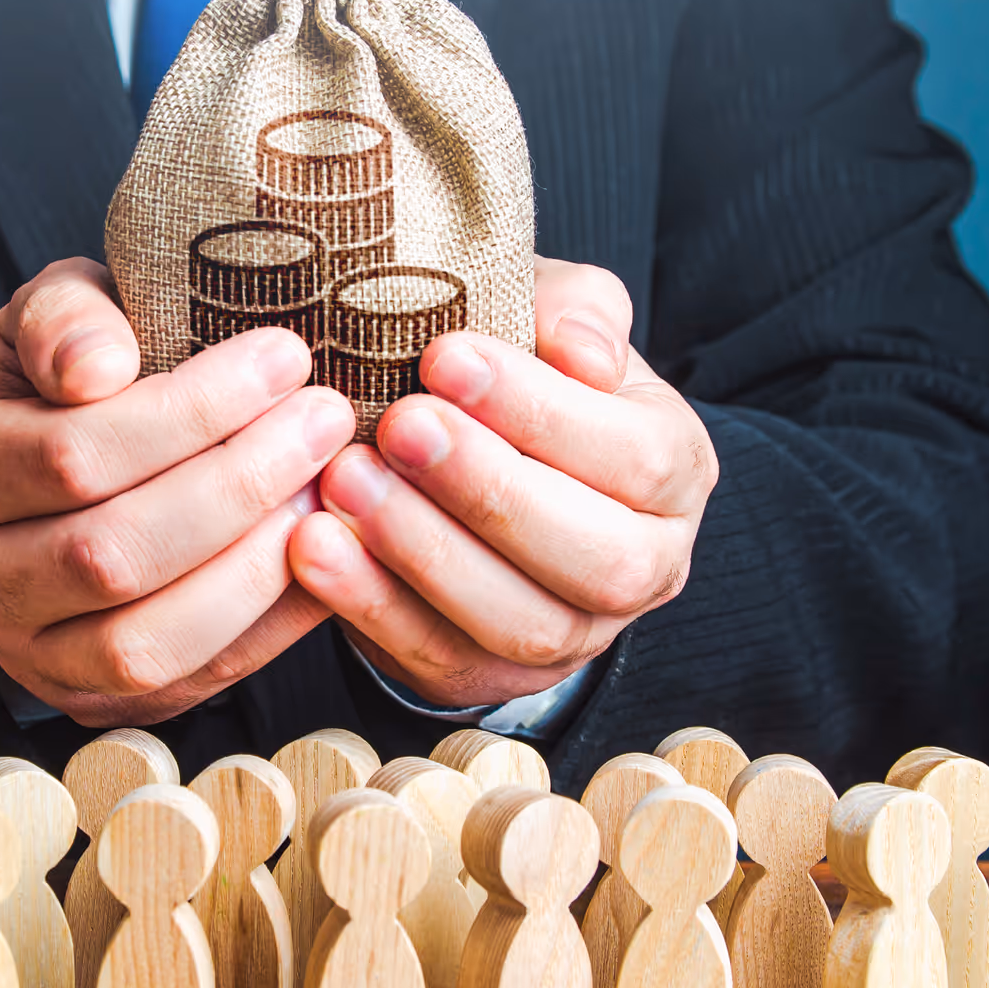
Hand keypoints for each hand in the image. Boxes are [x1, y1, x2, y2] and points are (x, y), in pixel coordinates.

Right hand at [0, 258, 355, 726]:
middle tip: (325, 420)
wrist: (34, 471)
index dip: (191, 410)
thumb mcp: (45, 317)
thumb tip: (100, 366)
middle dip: (239, 484)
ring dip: (257, 567)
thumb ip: (65, 318)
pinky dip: (272, 624)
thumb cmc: (58, 380)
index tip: (283, 357)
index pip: (74, 453)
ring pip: (147, 640)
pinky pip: (192, 681)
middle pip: (112, 553)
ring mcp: (29, 653)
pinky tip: (326, 554)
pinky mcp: (94, 699)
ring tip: (329, 489)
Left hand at [289, 257, 716, 709]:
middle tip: (399, 425)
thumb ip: (576, 311)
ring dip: (424, 552)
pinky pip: (437, 656)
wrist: (466, 458)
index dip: (540, 411)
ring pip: (519, 621)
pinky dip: (370, 603)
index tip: (445, 357)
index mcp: (675, 472)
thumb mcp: (548, 320)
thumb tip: (581, 351)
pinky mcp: (491, 676)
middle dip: (488, 491)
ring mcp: (574, 638)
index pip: (634, 456)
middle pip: (596, 558)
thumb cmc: (513, 377)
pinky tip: (314, 543)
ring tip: (344, 480)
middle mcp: (645, 567)